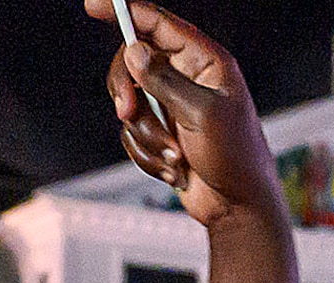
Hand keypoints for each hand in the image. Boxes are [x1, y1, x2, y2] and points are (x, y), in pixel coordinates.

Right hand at [86, 1, 276, 230]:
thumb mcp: (203, 114)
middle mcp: (187, 79)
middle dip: (127, 89)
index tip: (93, 6)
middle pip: (132, 61)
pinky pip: (133, 133)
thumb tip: (135, 51)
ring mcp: (172, 106)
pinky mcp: (162, 133)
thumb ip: (165, 80)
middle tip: (128, 110)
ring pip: (130, 103)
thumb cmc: (237, 161)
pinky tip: (175, 169)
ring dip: (147, 135)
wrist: (240, 210)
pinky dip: (148, 155)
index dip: (125, 10)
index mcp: (205, 62)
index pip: (157, 22)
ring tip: (176, 157)